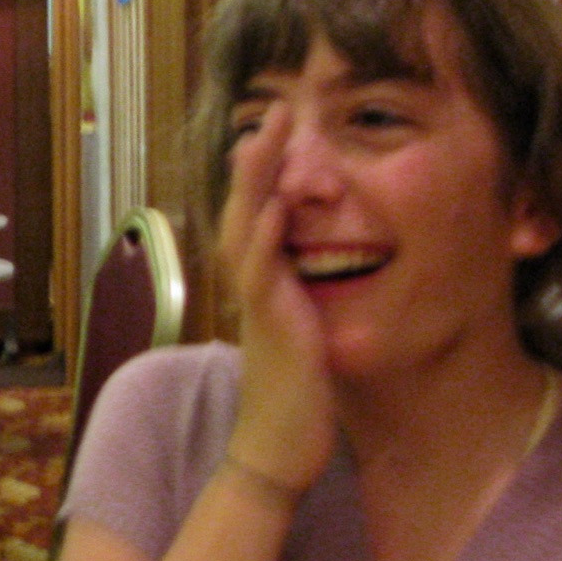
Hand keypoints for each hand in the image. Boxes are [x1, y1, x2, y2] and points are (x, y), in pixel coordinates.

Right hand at [218, 106, 337, 496]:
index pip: (257, 213)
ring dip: (255, 185)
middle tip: (272, 111)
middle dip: (259, 160)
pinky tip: (273, 210)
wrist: (278, 449)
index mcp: (264, 283)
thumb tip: (316, 271)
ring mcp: (259, 304)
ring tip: (263, 139)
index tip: (277, 127)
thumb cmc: (295, 397)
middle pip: (245, 208)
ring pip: (245, 231)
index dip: (265, 171)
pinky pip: (263, 276)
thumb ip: (304, 298)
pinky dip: (266, 241)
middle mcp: (254, 286)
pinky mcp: (272, 328)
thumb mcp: (303, 333)